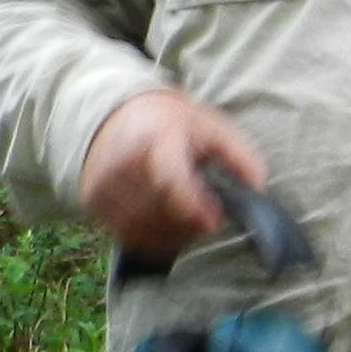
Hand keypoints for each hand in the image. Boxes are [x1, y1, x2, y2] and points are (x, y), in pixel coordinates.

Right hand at [78, 89, 265, 257]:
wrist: (115, 114)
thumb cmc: (172, 123)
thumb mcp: (212, 127)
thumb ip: (238, 156)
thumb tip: (258, 187)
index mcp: (156, 136)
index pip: (170, 180)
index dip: (193, 206)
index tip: (214, 221)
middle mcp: (121, 161)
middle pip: (159, 210)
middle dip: (189, 220)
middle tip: (207, 215)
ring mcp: (102, 183)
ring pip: (142, 227)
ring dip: (172, 233)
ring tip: (187, 217)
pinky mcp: (92, 201)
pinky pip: (126, 234)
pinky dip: (151, 237)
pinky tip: (166, 224)